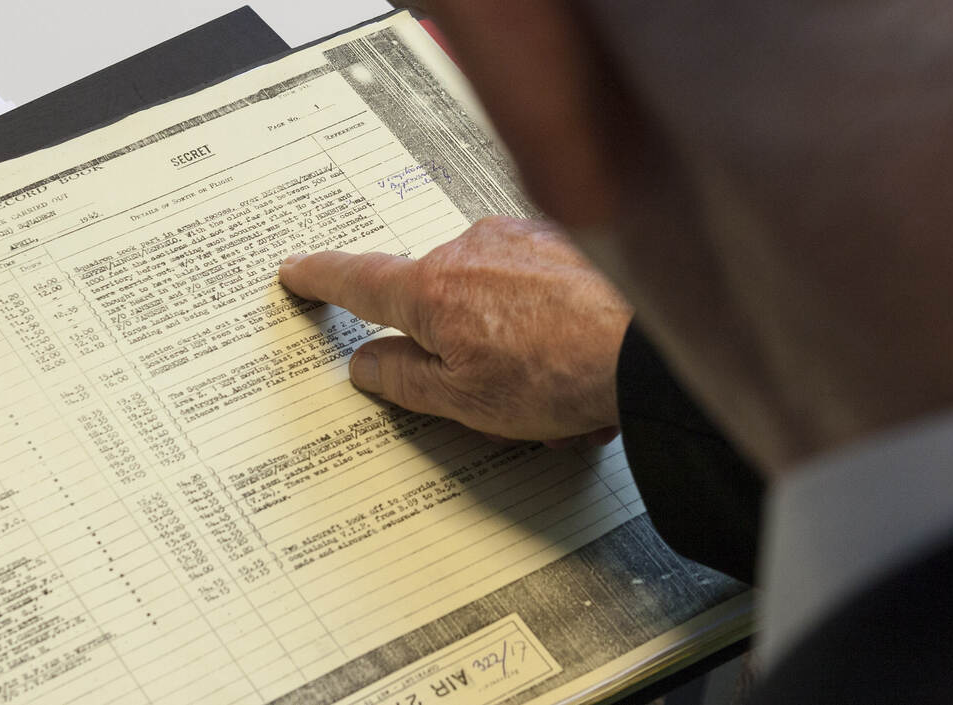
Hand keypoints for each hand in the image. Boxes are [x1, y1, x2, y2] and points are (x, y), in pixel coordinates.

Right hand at [278, 216, 631, 444]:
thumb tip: (366, 364)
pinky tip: (579, 363)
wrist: (654, 346)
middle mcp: (468, 248)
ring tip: (553, 388)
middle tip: (499, 395)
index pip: (358, 281)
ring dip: (510, 342)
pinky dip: (546, 325)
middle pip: (436, 300)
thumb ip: (403, 380)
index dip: (321, 279)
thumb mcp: (462, 402)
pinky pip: (533, 286)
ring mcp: (519, 237)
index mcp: (431, 290)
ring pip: (489, 298)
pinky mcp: (562, 239)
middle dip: (459, 346)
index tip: (297, 271)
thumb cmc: (561, 374)